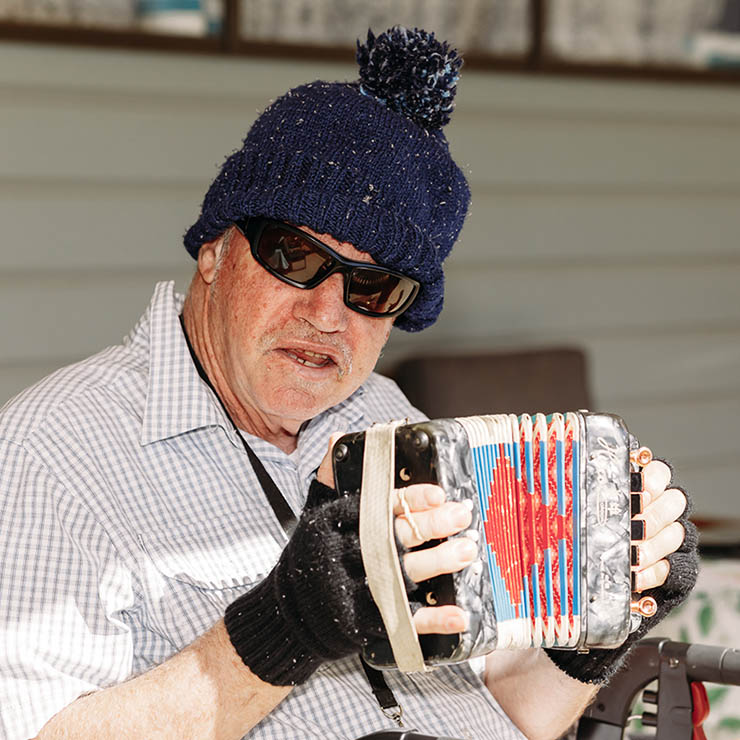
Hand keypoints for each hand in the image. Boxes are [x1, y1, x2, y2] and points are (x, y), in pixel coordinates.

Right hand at [224, 441, 473, 685]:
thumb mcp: (315, 510)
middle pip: (392, 537)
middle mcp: (341, 555)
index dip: (409, 498)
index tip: (439, 493)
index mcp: (330, 523)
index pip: (374, 505)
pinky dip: (433, 619)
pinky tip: (459, 614)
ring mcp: (352, 591)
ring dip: (440, 562)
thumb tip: (340, 436)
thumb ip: (330, 474)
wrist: (289, 613)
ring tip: (468, 549)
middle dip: (432, 525)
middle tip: (463, 514)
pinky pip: (404, 622)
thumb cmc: (312, 552)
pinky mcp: (363, 624)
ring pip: (402, 574)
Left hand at [545, 456, 698, 684]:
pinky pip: (672, 568)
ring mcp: (667, 537)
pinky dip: (653, 573)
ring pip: (676, 534)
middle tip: (634, 524)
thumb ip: (576, 489)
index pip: (659, 472)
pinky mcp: (670, 567)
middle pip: (675, 502)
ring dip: (652, 546)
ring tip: (630, 556)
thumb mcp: (572, 505)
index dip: (654, 478)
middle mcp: (658, 508)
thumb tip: (556, 471)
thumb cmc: (572, 529)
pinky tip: (634, 578)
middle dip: (654, 515)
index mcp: (639, 486)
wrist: (581, 575)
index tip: (640, 488)